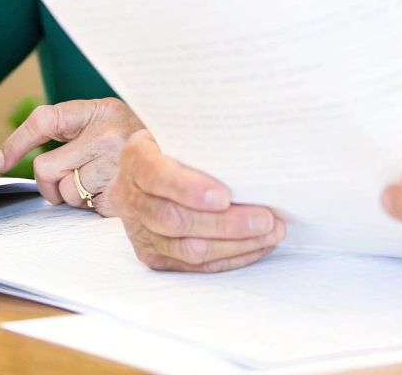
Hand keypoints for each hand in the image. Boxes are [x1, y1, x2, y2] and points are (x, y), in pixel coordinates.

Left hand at [0, 97, 143, 215]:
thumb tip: (4, 158)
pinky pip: (85, 206)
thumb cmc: (135, 146)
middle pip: (46, 168)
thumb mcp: (107, 124)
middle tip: (69, 181)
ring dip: (75, 196)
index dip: (16, 142)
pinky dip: (93, 205)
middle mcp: (107, 134)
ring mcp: (116, 165)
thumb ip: (71, 133)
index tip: (0, 161)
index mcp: (100, 110)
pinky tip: (112, 193)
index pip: (45, 121)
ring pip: (64, 192)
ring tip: (101, 184)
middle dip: (50, 182)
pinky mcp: (122, 193)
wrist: (183, 165)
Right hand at [109, 130, 284, 272]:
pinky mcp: (154, 257)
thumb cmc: (177, 147)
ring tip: (271, 233)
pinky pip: (195, 267)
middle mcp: (130, 199)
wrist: (148, 172)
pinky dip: (230, 258)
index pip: (156, 176)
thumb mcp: (182, 134)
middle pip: (174, 220)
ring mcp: (139, 233)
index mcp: (135, 160)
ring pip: (188, 249)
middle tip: (266, 219)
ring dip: (235, 245)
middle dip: (225, 223)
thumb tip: (252, 152)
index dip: (189, 189)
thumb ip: (204, 142)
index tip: (225, 196)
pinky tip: (256, 246)